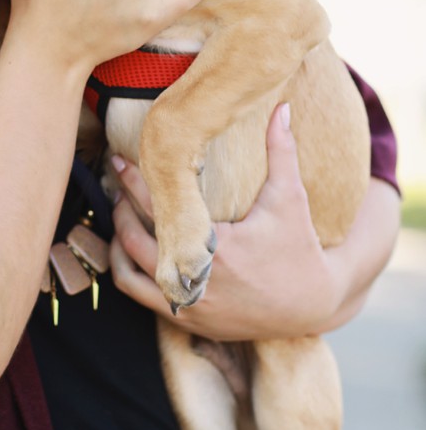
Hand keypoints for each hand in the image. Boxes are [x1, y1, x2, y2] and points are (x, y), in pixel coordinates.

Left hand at [110, 104, 347, 339]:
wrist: (313, 304)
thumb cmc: (300, 247)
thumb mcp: (291, 199)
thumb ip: (282, 151)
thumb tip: (282, 106)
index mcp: (217, 249)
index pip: (160, 207)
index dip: (134, 181)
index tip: (120, 161)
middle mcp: (198, 281)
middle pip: (133, 242)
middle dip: (120, 212)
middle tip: (117, 190)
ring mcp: (191, 307)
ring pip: (129, 277)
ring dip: (118, 249)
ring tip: (120, 222)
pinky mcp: (190, 323)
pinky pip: (144, 299)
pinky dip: (133, 274)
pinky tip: (135, 252)